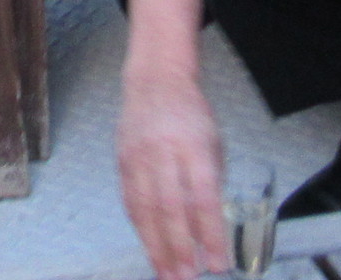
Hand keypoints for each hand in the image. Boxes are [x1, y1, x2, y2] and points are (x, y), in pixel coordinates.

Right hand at [119, 0, 228, 279]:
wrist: (154, 81)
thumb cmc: (191, 116)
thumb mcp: (213, 144)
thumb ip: (211, 184)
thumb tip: (210, 233)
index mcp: (195, 145)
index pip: (203, 197)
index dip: (210, 234)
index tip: (218, 263)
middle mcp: (164, 150)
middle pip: (170, 207)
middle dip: (180, 248)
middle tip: (188, 278)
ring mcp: (139, 155)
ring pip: (145, 209)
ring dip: (156, 247)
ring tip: (167, 275)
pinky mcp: (122, 160)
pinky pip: (130, 201)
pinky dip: (140, 229)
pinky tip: (150, 249)